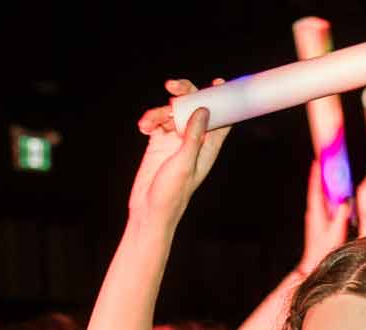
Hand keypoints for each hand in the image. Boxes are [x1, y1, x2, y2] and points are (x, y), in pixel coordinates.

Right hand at [131, 79, 231, 219]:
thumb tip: (203, 109)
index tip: (217, 84)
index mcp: (207, 146)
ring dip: (159, 112)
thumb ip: (193, 136)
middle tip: (172, 87)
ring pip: (171, 113)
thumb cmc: (171, 194)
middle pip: (194, 108)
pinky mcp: (158, 143)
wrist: (148, 211)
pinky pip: (156, 123)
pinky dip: (149, 121)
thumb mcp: (184, 164)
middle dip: (185, 94)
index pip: (221, 117)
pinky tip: (143, 127)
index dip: (222, 99)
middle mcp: (193, 140)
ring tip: (148, 123)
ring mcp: (175, 140)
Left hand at [300, 157, 351, 270]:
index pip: (316, 189)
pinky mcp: (319, 220)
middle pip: (318, 188)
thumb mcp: (336, 233)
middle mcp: (314, 212)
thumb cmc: (324, 250)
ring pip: (322, 195)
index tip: (318, 161)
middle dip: (322, 174)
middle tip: (325, 159)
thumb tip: (345, 201)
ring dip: (326, 182)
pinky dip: (330, 194)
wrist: (313, 263)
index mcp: (316, 213)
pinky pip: (325, 202)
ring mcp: (316, 216)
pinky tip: (336, 190)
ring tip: (331, 170)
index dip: (317, 175)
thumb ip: (340, 216)